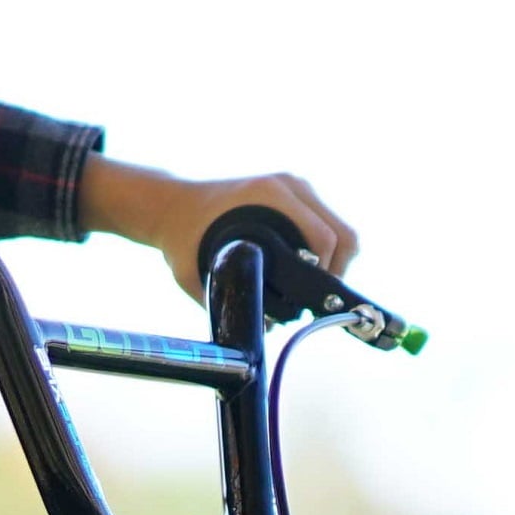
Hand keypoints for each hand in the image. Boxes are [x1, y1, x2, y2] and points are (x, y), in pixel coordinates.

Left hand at [85, 159, 358, 303]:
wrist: (171, 206)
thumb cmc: (181, 239)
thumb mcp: (198, 273)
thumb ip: (228, 300)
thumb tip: (267, 328)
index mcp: (270, 196)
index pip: (325, 240)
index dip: (324, 276)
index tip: (307, 302)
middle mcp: (290, 186)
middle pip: (344, 236)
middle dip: (334, 274)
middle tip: (310, 302)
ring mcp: (295, 187)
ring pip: (342, 232)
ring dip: (333, 264)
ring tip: (306, 290)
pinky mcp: (295, 194)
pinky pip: (329, 226)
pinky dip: (326, 252)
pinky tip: (304, 272)